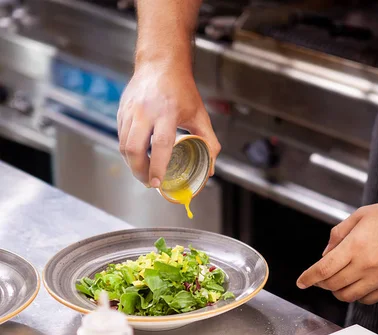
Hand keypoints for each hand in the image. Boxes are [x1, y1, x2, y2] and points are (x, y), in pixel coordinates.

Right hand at [117, 60, 220, 186]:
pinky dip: (127, 152)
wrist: (160, 63)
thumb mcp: (200, 114)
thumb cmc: (181, 90)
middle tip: (148, 182)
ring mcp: (130, 111)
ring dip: (132, 164)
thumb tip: (211, 169)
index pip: (160, 145)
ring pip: (124, 146)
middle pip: (134, 149)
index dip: (157, 167)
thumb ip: (208, 141)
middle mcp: (145, 111)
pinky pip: (120, 137)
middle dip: (139, 171)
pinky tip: (137, 158)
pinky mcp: (122, 111)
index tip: (157, 183)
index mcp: (167, 112)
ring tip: (143, 173)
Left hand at [296, 200, 377, 304]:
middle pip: (332, 285)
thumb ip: (338, 234)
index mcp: (356, 246)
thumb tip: (325, 253)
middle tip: (318, 278)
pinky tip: (355, 285)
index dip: (308, 278)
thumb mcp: (360, 216)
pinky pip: (366, 299)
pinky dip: (356, 296)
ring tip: (336, 281)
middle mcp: (366, 264)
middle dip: (320, 283)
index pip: (323, 269)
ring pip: (347, 296)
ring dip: (336, 291)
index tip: (301, 282)